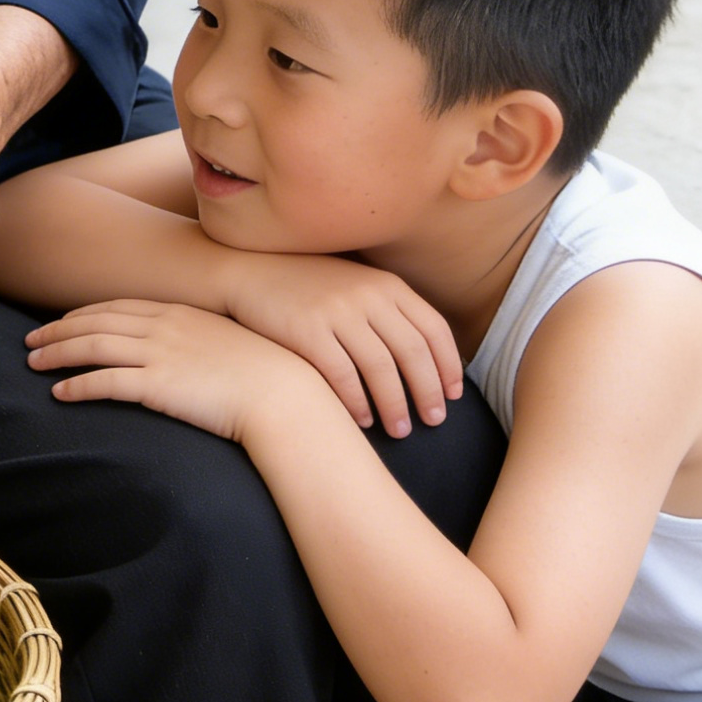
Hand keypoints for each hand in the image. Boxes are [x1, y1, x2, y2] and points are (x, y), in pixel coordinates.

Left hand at [27, 299, 308, 443]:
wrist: (285, 394)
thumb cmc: (266, 374)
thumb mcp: (228, 343)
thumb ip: (200, 341)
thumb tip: (187, 353)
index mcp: (178, 311)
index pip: (117, 305)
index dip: (84, 312)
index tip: (63, 320)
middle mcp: (162, 326)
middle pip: (96, 321)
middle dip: (59, 328)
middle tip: (31, 338)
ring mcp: (159, 353)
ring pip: (92, 346)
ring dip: (57, 353)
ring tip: (32, 362)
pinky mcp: (157, 385)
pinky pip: (105, 382)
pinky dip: (77, 385)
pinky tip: (59, 393)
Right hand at [218, 253, 461, 436]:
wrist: (248, 271)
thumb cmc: (308, 287)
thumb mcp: (355, 285)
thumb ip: (389, 311)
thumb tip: (429, 361)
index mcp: (385, 283)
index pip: (434, 328)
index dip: (448, 366)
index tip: (453, 395)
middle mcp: (365, 294)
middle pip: (413, 352)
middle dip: (428, 392)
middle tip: (434, 422)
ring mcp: (335, 311)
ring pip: (381, 369)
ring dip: (395, 405)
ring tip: (400, 430)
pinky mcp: (306, 330)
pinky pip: (342, 376)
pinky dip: (357, 403)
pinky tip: (362, 420)